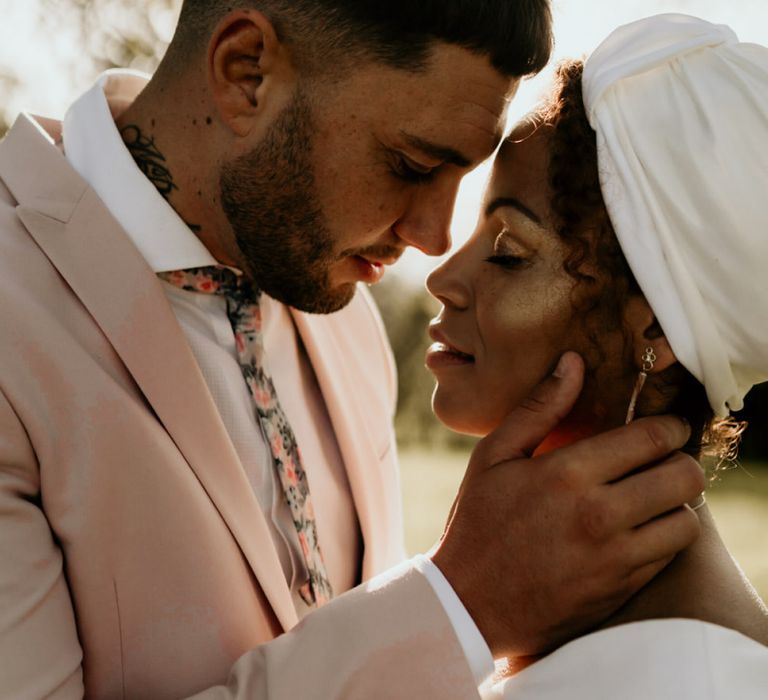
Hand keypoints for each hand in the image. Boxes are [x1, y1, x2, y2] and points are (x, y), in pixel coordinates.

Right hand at [430, 352, 704, 657]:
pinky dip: (662, 537)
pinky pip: (668, 556)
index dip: (669, 425)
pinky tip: (636, 528)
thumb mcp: (494, 456)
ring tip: (651, 496)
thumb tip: (573, 362)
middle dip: (680, 460)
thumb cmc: (478, 521)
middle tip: (663, 459)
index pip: (650, 438)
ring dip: (675, 503)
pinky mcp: (620, 589)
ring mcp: (613, 558)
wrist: (469, 603)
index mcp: (566, 474)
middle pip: (683, 477)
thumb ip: (538, 408)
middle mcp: (598, 516)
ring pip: (685, 520)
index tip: (666, 425)